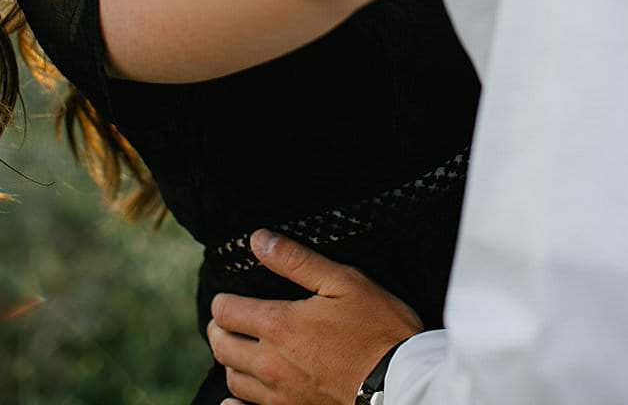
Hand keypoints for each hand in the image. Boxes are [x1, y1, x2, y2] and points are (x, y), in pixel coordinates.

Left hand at [207, 231, 420, 404]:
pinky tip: (238, 399)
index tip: (232, 297)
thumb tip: (257, 239)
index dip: (224, 300)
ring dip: (232, 362)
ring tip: (243, 350)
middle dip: (221, 329)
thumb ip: (296, 260)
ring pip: (233, 379)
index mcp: (279, 325)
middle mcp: (271, 363)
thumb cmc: (379, 330)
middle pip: (221, 345)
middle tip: (231, 321)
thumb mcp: (343, 282)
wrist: (406, 383)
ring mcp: (282, 395)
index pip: (225, 311)